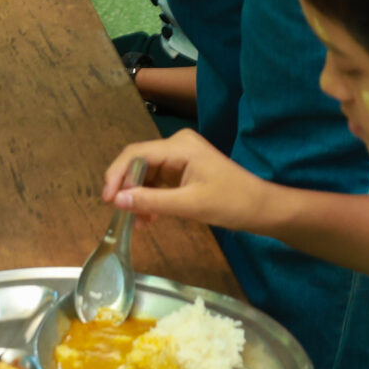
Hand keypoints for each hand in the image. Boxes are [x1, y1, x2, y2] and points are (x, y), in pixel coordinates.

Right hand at [102, 129, 271, 231]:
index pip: (136, 154)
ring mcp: (180, 157)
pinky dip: (150, 199)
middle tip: (119, 213)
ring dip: (138, 197)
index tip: (107, 200)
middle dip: (126, 188)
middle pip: (138, 162)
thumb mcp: (190, 205)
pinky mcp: (183, 170)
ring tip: (137, 223)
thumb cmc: (232, 203)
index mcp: (180, 146)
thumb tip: (117, 201)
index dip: (117, 176)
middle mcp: (177, 145)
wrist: (262, 208)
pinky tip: (149, 218)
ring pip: (145, 174)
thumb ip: (152, 202)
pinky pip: (157, 181)